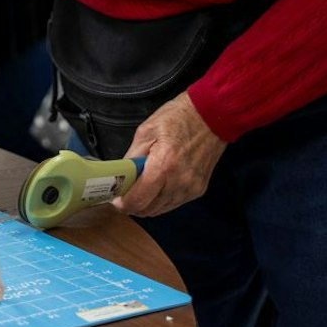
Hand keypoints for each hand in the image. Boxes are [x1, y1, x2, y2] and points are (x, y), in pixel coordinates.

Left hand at [109, 92, 225, 217]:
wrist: (211, 116)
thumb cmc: (177, 118)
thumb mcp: (146, 131)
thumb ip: (131, 158)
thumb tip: (120, 177)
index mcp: (163, 166)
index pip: (139, 199)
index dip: (123, 203)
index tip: (115, 199)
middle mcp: (179, 182)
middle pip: (149, 209)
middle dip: (133, 205)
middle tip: (125, 193)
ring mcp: (191, 188)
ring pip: (161, 209)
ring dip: (148, 204)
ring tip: (140, 189)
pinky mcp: (198, 190)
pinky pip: (174, 203)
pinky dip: (162, 200)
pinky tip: (158, 186)